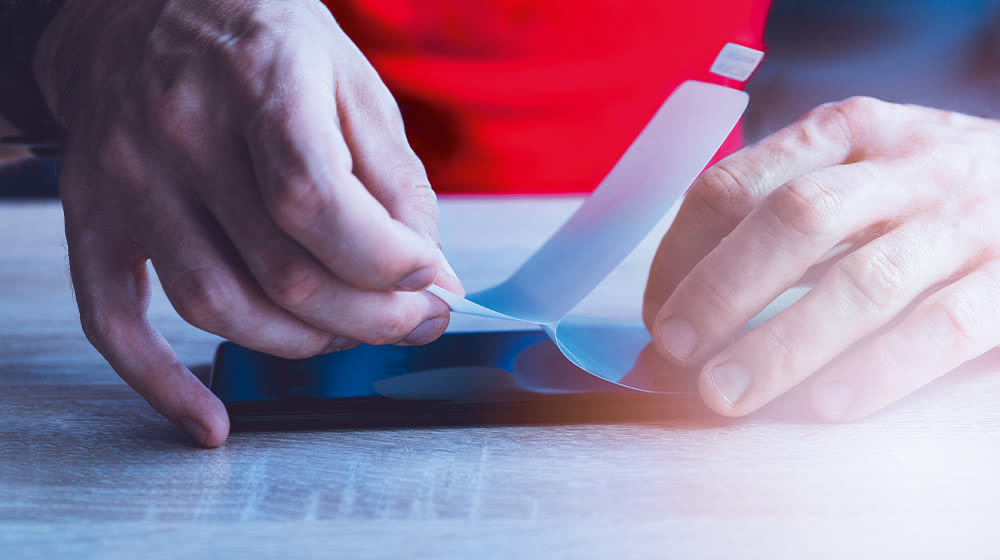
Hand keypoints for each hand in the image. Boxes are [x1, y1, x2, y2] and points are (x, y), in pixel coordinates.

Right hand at [34, 0, 461, 445]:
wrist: (144, 5)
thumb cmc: (260, 37)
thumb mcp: (350, 81)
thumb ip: (395, 181)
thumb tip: (429, 274)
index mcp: (257, 82)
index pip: (316, 203)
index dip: (386, 263)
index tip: (429, 281)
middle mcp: (179, 132)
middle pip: (281, 273)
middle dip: (370, 319)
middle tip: (413, 320)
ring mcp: (129, 181)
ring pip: (217, 307)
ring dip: (302, 344)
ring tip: (349, 332)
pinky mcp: (97, 220)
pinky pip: (114, 320)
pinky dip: (161, 384)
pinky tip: (209, 420)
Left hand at [643, 97, 999, 420]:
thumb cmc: (927, 192)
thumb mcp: (857, 170)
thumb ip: (779, 220)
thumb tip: (679, 307)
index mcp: (845, 133)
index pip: (737, 183)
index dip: (682, 253)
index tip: (657, 313)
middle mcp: (903, 167)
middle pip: (795, 218)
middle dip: (723, 289)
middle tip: (675, 349)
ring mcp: (963, 221)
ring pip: (863, 280)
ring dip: (783, 343)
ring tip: (727, 392)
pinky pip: (942, 326)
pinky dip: (880, 369)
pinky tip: (829, 404)